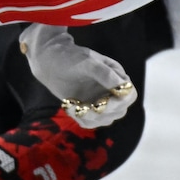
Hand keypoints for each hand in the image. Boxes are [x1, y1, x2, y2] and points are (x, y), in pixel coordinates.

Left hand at [19, 23, 137, 128]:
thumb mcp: (88, 61)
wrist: (50, 61)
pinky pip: (90, 122)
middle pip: (120, 110)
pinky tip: (70, 106)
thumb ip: (105, 73)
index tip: (105, 100)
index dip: (121, 101)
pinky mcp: (87, 108)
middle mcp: (110, 90)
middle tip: (89, 106)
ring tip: (76, 106)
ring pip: (105, 119)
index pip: (129, 94)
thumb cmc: (71, 57)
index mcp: (116, 76)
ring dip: (92, 117)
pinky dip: (81, 118)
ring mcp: (99, 100)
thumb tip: (120, 87)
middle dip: (106, 111)